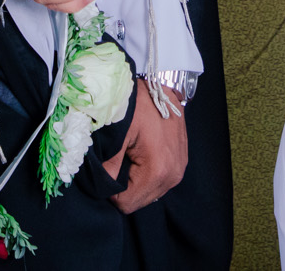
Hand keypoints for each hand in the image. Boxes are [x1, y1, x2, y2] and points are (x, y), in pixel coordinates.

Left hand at [102, 79, 187, 212]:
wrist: (158, 80)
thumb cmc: (136, 104)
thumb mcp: (117, 134)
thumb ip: (108, 166)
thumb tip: (102, 188)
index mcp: (158, 170)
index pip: (128, 203)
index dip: (111, 193)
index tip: (105, 173)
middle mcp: (174, 173)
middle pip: (141, 200)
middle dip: (125, 188)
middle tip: (115, 163)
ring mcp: (181, 166)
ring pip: (151, 191)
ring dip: (137, 181)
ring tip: (128, 157)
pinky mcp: (182, 158)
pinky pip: (161, 179)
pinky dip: (148, 174)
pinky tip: (140, 155)